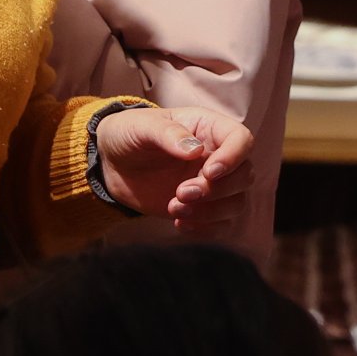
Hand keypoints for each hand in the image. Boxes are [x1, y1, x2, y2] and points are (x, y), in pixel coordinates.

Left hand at [92, 106, 249, 226]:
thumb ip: (167, 134)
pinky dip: (205, 228)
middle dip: (216, 190)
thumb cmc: (128, 134)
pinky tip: (178, 222)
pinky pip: (221, 224)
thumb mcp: (141, 126)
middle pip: (244, 175)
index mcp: (208, 128)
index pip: (241, 140)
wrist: (112, 163)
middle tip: (181, 192)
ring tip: (174, 207)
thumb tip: (195, 150)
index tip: (208, 172)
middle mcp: (216, 156)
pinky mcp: (202, 207)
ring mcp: (211, 184)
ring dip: (210, 212)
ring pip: (236, 202)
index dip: (233, 158)